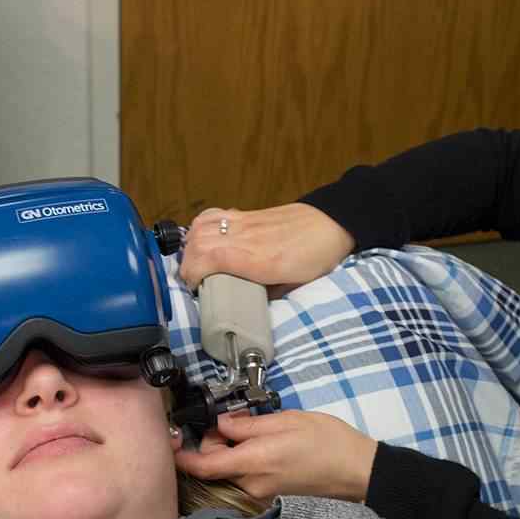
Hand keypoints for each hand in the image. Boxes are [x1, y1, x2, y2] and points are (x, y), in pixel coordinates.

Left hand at [175, 410, 378, 503]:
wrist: (356, 469)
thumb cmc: (327, 442)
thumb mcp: (285, 421)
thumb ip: (248, 425)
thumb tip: (222, 425)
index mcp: (253, 463)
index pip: (203, 466)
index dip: (182, 455)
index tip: (171, 440)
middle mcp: (251, 483)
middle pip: (215, 465)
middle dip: (214, 441)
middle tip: (233, 418)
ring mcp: (261, 490)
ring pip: (230, 468)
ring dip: (231, 448)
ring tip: (253, 426)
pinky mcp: (271, 490)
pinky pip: (245, 473)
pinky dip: (244, 456)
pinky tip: (263, 440)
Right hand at [179, 203, 353, 292]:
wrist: (332, 223)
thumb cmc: (317, 254)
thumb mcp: (294, 286)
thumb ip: (266, 294)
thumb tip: (246, 304)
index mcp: (256, 258)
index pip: (206, 258)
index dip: (192, 275)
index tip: (196, 290)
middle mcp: (244, 237)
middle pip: (197, 241)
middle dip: (187, 264)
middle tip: (194, 281)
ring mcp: (243, 222)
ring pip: (201, 226)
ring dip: (191, 245)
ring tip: (196, 262)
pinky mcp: (246, 214)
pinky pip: (213, 216)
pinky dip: (201, 228)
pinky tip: (206, 240)